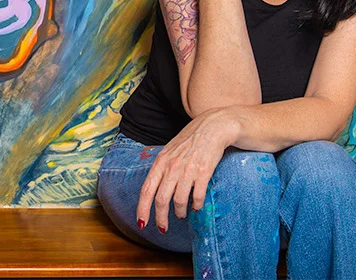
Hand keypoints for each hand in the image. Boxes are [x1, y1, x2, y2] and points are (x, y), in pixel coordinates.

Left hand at [136, 108, 237, 231]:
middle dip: (160, 218)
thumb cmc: (191, 140)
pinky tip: (196, 206)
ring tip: (182, 214)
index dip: (143, 209)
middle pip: (161, 200)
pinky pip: (197, 196)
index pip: (146, 190)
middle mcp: (172, 166)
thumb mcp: (170, 151)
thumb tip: (154, 191)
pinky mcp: (204, 172)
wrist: (213, 127)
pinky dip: (196, 205)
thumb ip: (162, 169)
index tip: (142, 223)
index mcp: (160, 162)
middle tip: (163, 228)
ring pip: (179, 201)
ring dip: (180, 212)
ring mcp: (188, 170)